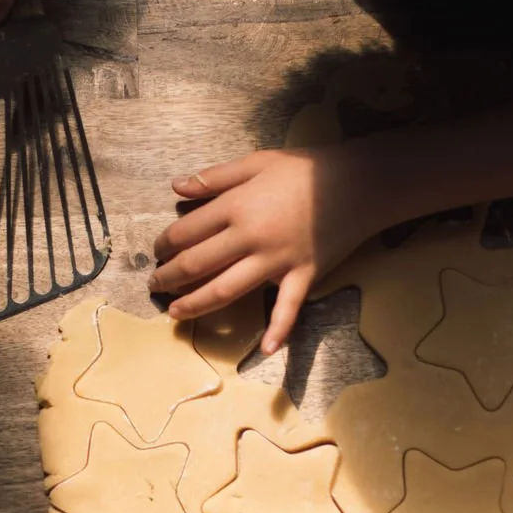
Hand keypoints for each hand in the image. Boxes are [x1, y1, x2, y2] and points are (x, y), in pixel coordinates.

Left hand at [149, 147, 368, 355]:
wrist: (358, 182)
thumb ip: (215, 177)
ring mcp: (277, 260)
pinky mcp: (303, 275)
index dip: (164, 244)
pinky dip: (278, 330)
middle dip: (170, 278)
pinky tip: (264, 350)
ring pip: (227, 289)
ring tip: (176, 313)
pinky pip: (289, 308)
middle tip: (155, 286)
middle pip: (198, 264)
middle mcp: (250, 237)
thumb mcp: (256, 162)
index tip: (157, 252)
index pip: (187, 232)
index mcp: (236, 207)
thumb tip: (177, 186)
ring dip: (197, 304)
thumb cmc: (305, 169)